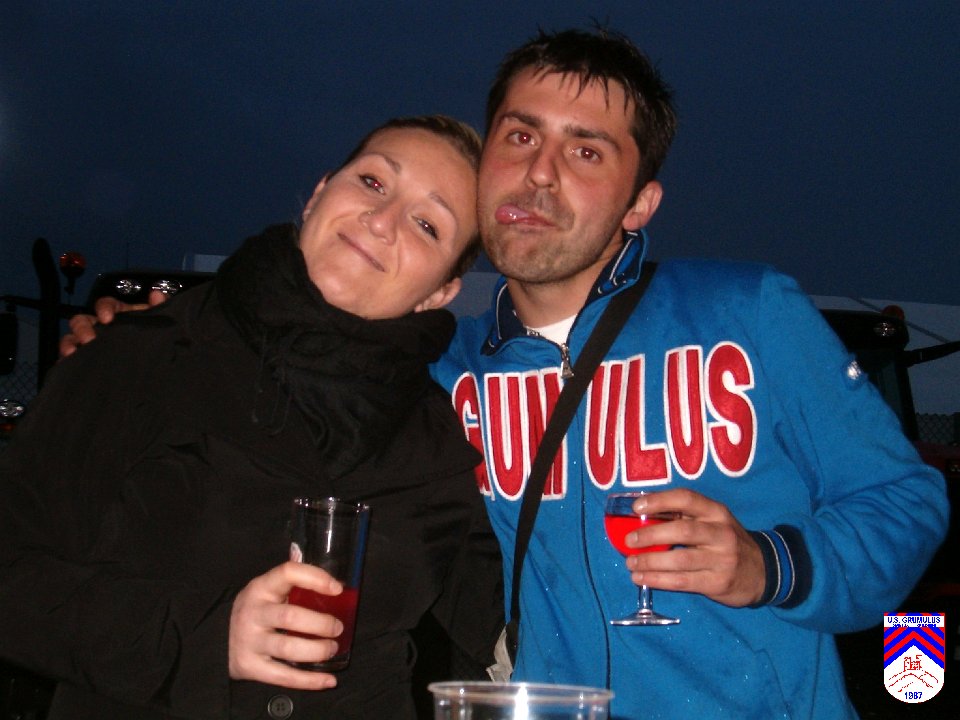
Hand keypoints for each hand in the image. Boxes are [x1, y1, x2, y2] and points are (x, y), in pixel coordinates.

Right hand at [59, 290, 168, 357]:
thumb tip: (157, 295)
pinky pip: (71, 359)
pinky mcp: (87, 360)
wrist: (157, 366)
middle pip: (83, 320)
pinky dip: (67, 361)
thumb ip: (161, 308)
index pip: (106, 304)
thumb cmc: (155, 340)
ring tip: (73, 353)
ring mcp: (92, 344)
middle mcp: (101, 327)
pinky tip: (69, 365)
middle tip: (89, 339)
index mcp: (119, 315)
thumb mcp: (160, 324)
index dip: (104, 308)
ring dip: (70, 343)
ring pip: (72, 338)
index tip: (108, 318)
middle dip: (82, 328)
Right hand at [229, 561, 345, 689]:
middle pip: (291, 617)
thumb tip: (315, 563)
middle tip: (337, 628)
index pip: (288, 573)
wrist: (219, 639)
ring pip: (287, 648)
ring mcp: (250, 641)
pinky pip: (283, 676)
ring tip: (332, 649)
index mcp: (261, 588)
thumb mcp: (266, 589)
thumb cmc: (256, 611)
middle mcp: (253, 613)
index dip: (315, 578)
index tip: (337, 589)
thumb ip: (291, 577)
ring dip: (317, 651)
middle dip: (321, 624)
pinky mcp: (250, 667)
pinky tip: (328, 680)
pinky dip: (309, 681)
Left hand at [623, 488, 764, 607]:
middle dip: (650, 535)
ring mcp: (721, 559)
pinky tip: (642, 578)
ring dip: (650, 561)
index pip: (686, 498)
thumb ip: (686, 516)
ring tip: (631, 563)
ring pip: (679, 559)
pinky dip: (658, 580)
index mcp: (716, 512)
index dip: (659, 500)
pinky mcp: (717, 582)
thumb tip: (642, 514)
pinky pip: (681, 581)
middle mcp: (721, 533)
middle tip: (629, 541)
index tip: (636, 507)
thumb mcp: (714, 521)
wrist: (763, 571)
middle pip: (681, 530)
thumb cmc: (726, 541)